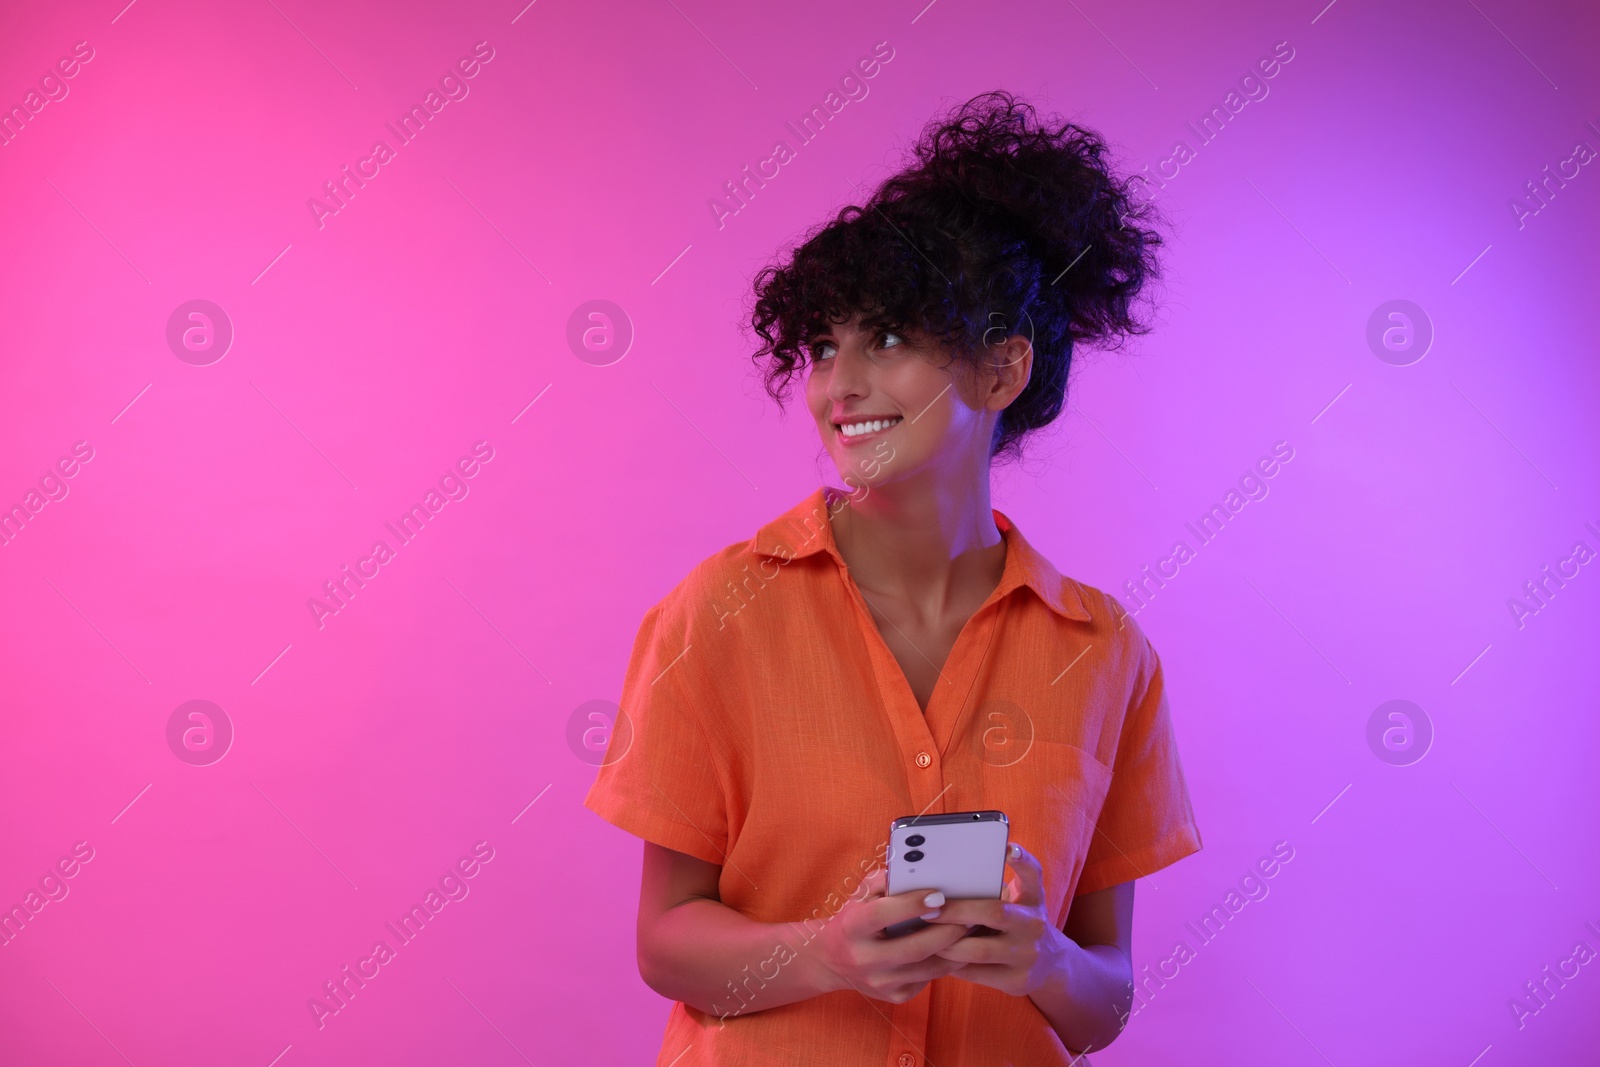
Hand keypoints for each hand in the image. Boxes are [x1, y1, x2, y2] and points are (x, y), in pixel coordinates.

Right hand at [810, 866, 969, 1003]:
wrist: (832, 962)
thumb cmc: (853, 919)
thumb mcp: (860, 896)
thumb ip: (884, 881)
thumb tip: (916, 872)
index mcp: (851, 928)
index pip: (882, 915)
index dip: (911, 904)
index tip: (938, 894)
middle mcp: (864, 959)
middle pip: (914, 948)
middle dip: (946, 931)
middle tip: (969, 916)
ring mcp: (880, 982)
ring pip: (928, 968)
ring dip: (955, 949)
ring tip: (972, 931)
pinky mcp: (895, 996)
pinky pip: (928, 979)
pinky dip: (947, 963)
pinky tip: (958, 949)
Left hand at [924, 841, 1066, 997]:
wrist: (1050, 965)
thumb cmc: (1018, 924)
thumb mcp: (1018, 903)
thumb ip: (993, 891)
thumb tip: (944, 881)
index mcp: (1033, 899)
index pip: (1033, 874)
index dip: (1022, 859)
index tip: (1007, 847)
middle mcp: (1034, 925)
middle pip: (995, 913)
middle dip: (956, 911)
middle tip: (927, 909)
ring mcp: (1027, 955)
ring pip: (979, 950)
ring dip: (947, 943)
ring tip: (925, 935)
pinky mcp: (1017, 981)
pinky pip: (976, 973)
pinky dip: (953, 965)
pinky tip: (936, 957)